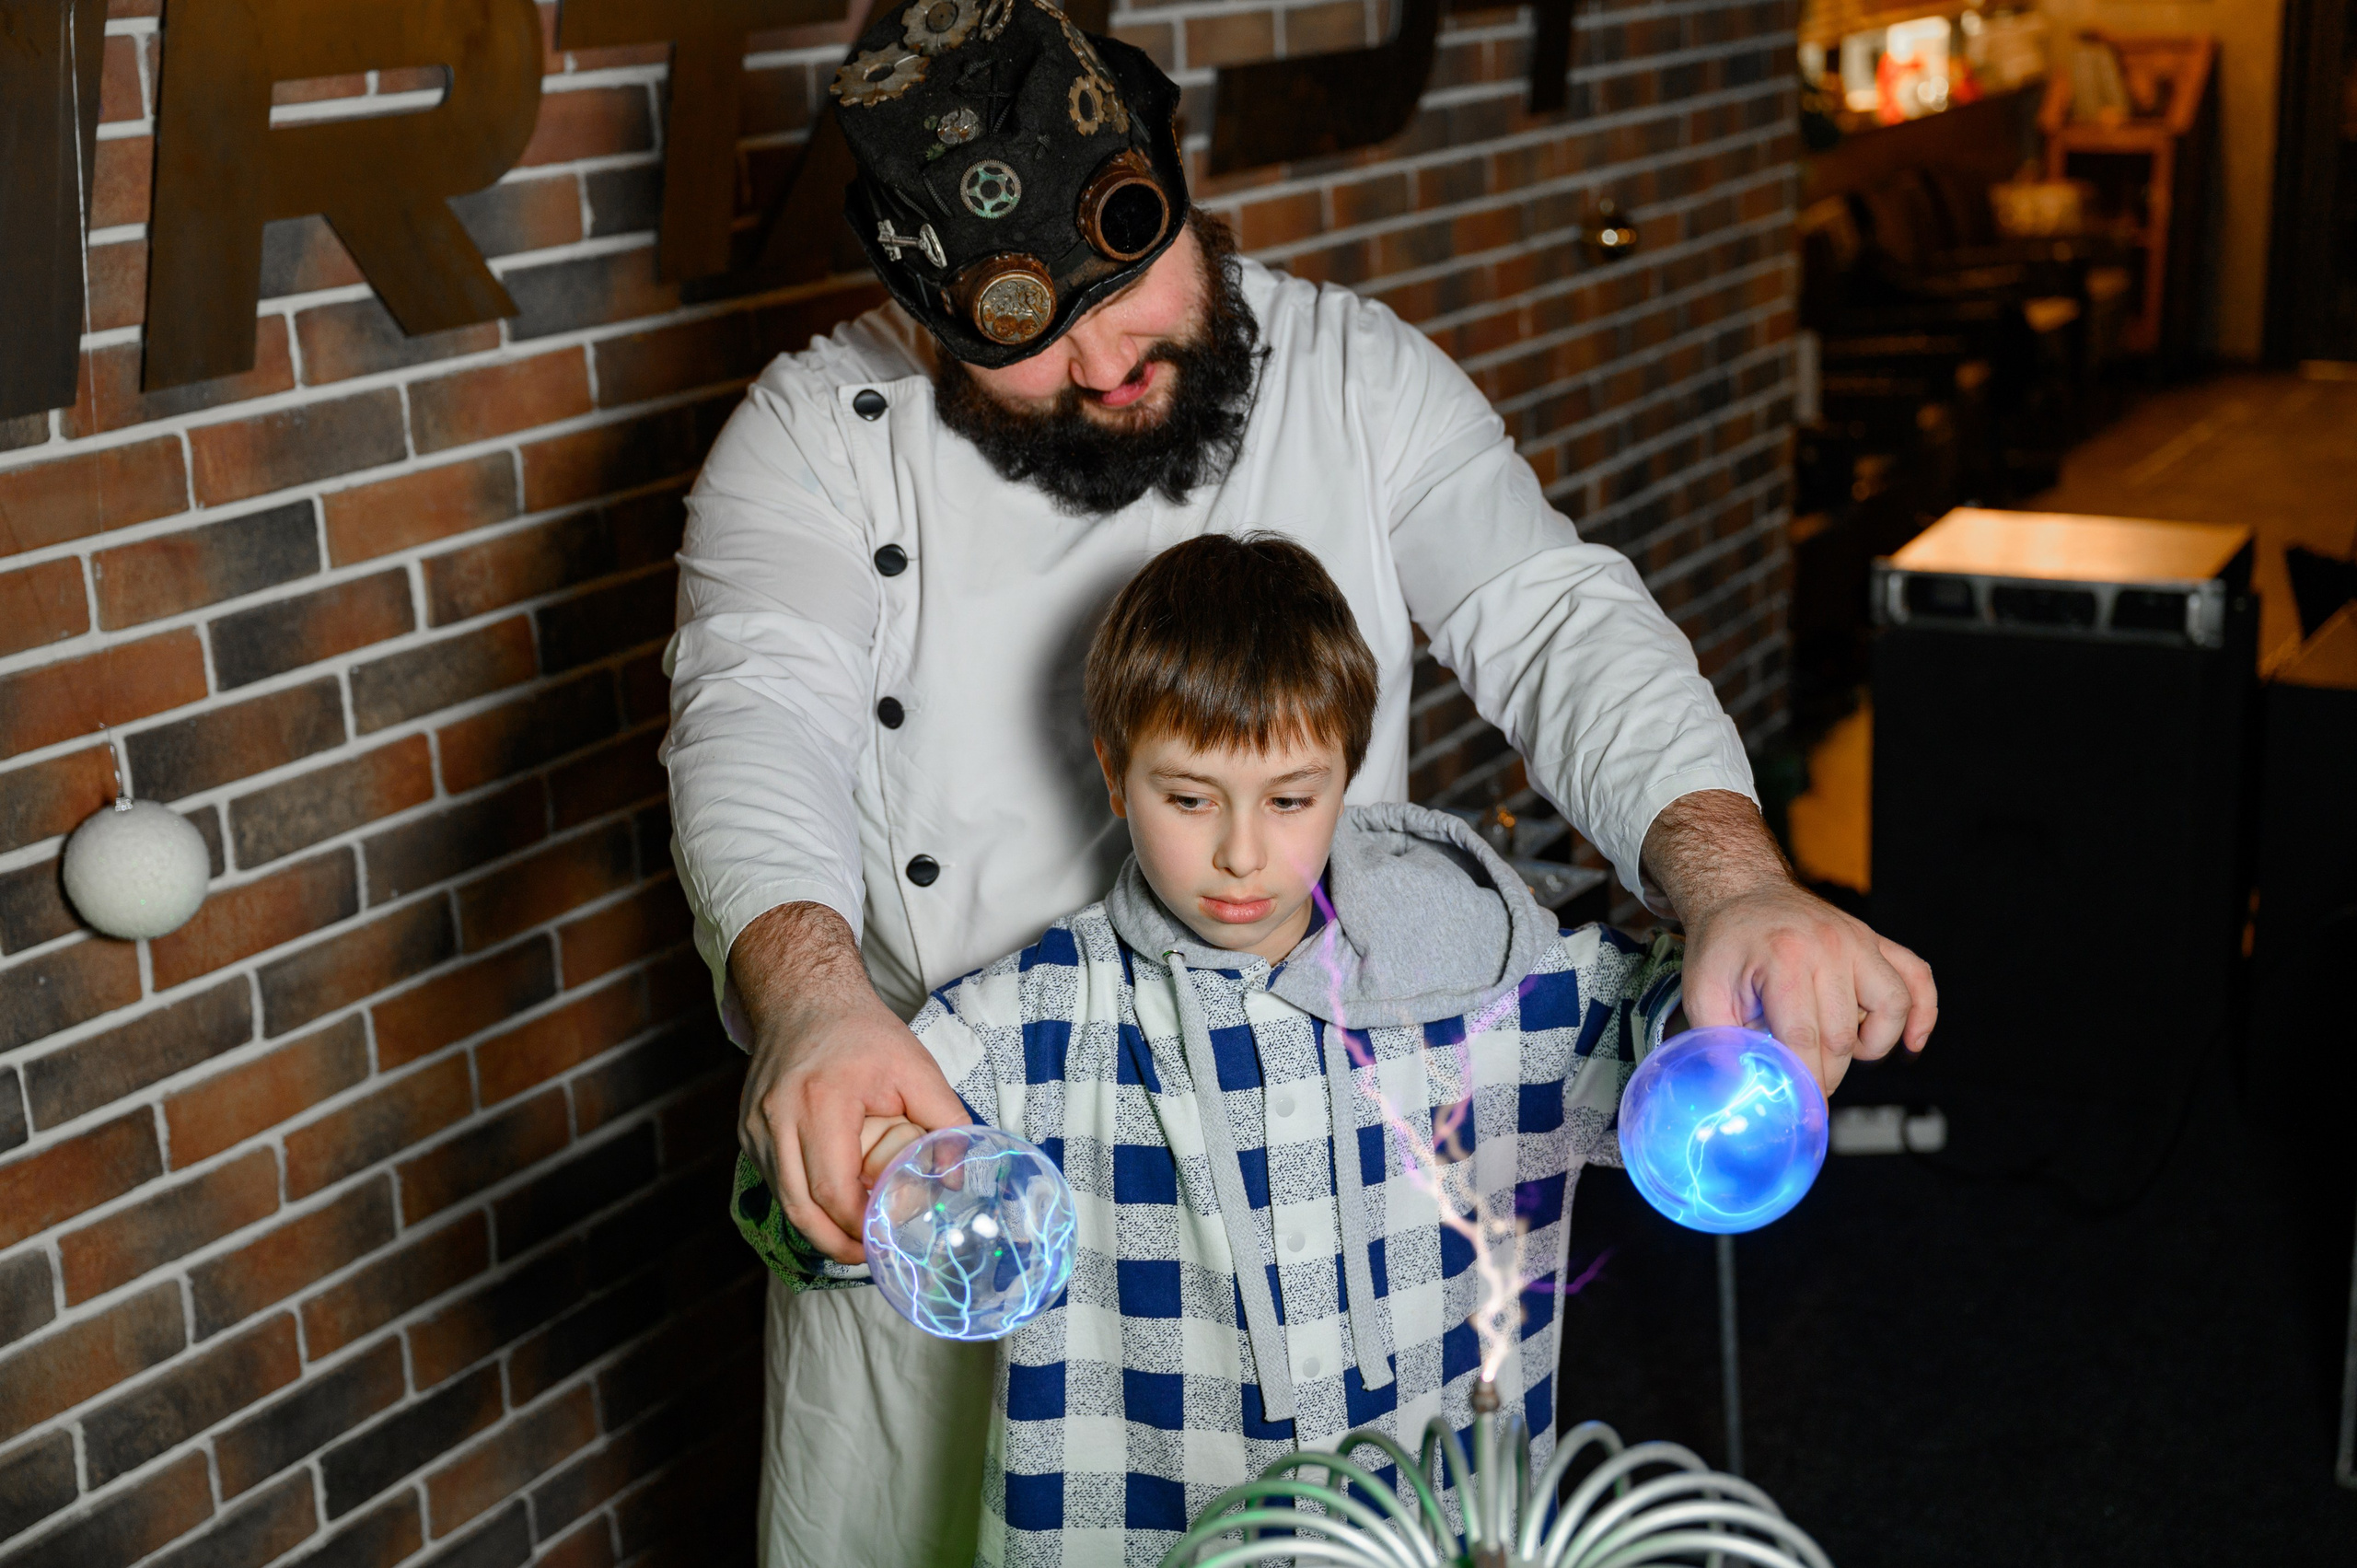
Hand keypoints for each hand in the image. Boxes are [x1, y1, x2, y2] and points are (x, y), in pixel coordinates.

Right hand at [732, 903, 968, 1262]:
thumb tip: (957, 1177)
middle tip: (869, 1258)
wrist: (802, 996)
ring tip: (855, 1237)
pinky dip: (802, 1200)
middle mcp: (777, 1117)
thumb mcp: (916, 1067)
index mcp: (821, 1101)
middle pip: (800, 1208)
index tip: (886, 1240)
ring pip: (783, 1200)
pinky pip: (775, 1181)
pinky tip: (831, 1203)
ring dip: (818, 1226)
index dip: (859, 1225)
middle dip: (836, 1244)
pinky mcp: (747, 1129)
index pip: (833, 1189)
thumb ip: (945, 1120)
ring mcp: (755, 1125)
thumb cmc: (862, 1033)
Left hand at [1643, 790, 1935, 1094]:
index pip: (1806, 1039)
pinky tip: (1910, 1041)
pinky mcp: (1874, 941)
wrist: (1741, 888)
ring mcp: (1858, 941)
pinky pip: (1917, 977)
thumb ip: (1719, 1040)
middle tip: (1807, 1081)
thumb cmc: (1723, 942)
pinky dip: (1923, 1012)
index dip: (1807, 1082)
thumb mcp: (1702, 989)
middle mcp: (1829, 946)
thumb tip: (1739, 1090)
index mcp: (1785, 958)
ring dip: (1873, 1044)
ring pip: (1892, 1007)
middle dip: (1828, 1071)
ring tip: (1844, 1051)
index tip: (1803, 1109)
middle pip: (1845, 1034)